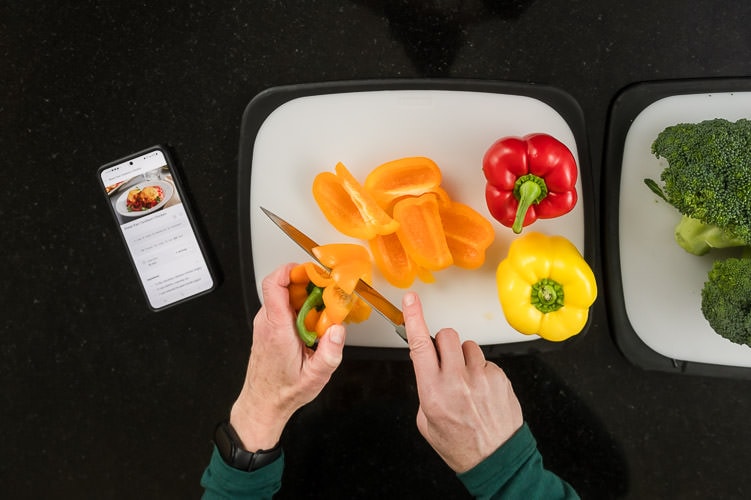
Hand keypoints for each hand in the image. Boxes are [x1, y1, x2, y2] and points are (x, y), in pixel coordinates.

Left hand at [230, 263, 346, 450]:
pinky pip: (283, 308)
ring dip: (304, 297)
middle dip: (307, 284)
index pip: (274, 284)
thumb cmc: (283, 391)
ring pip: (284, 297)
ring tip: (322, 312)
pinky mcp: (268, 329)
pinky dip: (299, 308)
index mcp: (277, 328)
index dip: (291, 270)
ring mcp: (266, 324)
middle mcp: (268, 322)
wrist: (263, 403)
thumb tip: (338, 329)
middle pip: (283, 287)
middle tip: (326, 291)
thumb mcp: (315, 376)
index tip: (311, 270)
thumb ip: (329, 353)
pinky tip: (312, 324)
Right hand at [403, 292, 523, 472]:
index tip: (411, 300)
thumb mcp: (426, 421)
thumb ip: (425, 388)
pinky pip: (486, 361)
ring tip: (466, 382)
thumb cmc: (459, 444)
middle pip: (446, 336)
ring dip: (463, 357)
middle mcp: (457, 381)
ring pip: (468, 345)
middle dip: (442, 343)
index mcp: (433, 392)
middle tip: (444, 361)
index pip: (420, 346)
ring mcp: (481, 378)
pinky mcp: (500, 378)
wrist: (496, 460)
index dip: (414, 318)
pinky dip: (481, 372)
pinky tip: (482, 391)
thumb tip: (428, 365)